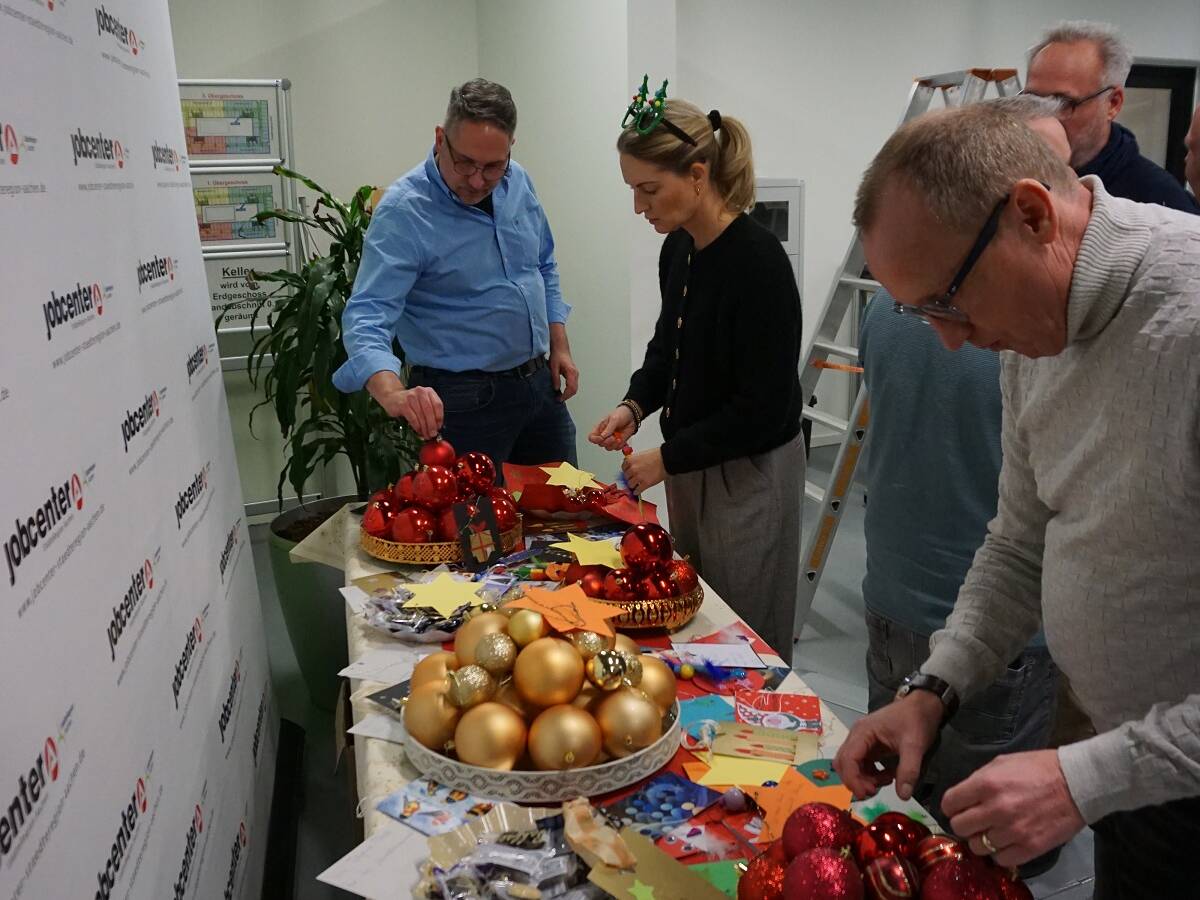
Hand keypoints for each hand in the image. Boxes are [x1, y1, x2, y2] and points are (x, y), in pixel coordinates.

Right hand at [366, 371, 442, 438]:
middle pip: (430, 411)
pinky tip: (418, 431)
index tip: (438, 427)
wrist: (392, 397)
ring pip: (421, 416)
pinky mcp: (403, 404)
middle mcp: (421, 392)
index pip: (438, 405)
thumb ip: (430, 411)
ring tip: (425, 435)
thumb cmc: (410, 402)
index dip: (439, 417)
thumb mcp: (422, 402)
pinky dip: (417, 426)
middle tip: (432, 434)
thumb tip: (436, 427)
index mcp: (428, 391)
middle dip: (432, 425)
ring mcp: (411, 397)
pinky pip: (413, 418)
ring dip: (424, 428)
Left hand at [548, 323, 578, 401]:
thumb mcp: (553, 367)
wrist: (560, 348)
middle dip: (567, 396)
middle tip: (558, 400)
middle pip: (574, 389)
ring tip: (559, 397)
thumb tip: (556, 389)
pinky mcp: (573, 374)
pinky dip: (569, 390)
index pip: (571, 388)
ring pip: (574, 388)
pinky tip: (562, 392)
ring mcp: (575, 374)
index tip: (559, 399)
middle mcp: (575, 374)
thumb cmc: (557, 356)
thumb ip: (555, 378)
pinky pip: (573, 384)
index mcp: (571, 372)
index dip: (566, 395)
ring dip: (568, 394)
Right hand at [589, 406, 634, 449]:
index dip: (595, 440)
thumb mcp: (614, 419)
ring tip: (618, 438)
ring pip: (608, 448)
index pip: (592, 437)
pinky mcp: (618, 442)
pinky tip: (622, 439)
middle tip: (613, 437)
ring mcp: (611, 439)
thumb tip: (603, 437)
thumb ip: (608, 429)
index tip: (601, 438)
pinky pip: (617, 448)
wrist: (632, 416)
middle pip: (600, 444)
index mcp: (600, 428)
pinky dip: (620, 445)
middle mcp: (604, 435)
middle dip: (607, 442)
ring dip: (614, 444)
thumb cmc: (621, 414)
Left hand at [621, 448, 665, 493]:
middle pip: (626, 477)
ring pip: (630, 485)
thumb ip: (635, 461)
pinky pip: (637, 490)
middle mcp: (632, 469)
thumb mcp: (641, 455)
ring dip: (633, 485)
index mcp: (630, 460)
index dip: (627, 471)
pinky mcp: (645, 484)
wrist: (666, 459)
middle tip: (634, 478)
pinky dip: (637, 491)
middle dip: (630, 478)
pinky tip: (638, 490)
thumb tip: (631, 467)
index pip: (623, 468)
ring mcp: (638, 477)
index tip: (629, 473)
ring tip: (637, 484)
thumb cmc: (657, 455)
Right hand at [833, 691, 943, 799]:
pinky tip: (888, 776)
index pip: (848, 759)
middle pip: (843, 763)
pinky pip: (862, 764)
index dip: (853, 779)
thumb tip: (903, 796)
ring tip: (886, 781)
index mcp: (863, 732)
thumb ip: (908, 770)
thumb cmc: (916, 720)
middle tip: (875, 791)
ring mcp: (862, 741)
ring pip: (850, 765)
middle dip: (856, 781)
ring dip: (863, 779)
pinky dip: (870, 775)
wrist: (923, 705)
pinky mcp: (869, 746)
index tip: (867, 794)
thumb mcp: (915, 745)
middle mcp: (857, 736)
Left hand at [943, 749, 1085, 867]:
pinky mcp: (1030, 847)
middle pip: (959, 827)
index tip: (957, 807)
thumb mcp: (1001, 763)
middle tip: (974, 820)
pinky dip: (1000, 853)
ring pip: (977, 846)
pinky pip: (1000, 859)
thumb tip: (963, 797)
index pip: (949, 804)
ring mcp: (1013, 831)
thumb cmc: (1038, 768)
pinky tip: (1006, 842)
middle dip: (963, 823)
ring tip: (992, 831)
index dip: (950, 806)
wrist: (1076, 783)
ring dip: (981, 839)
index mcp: (986, 784)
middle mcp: (996, 809)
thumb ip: (978, 780)